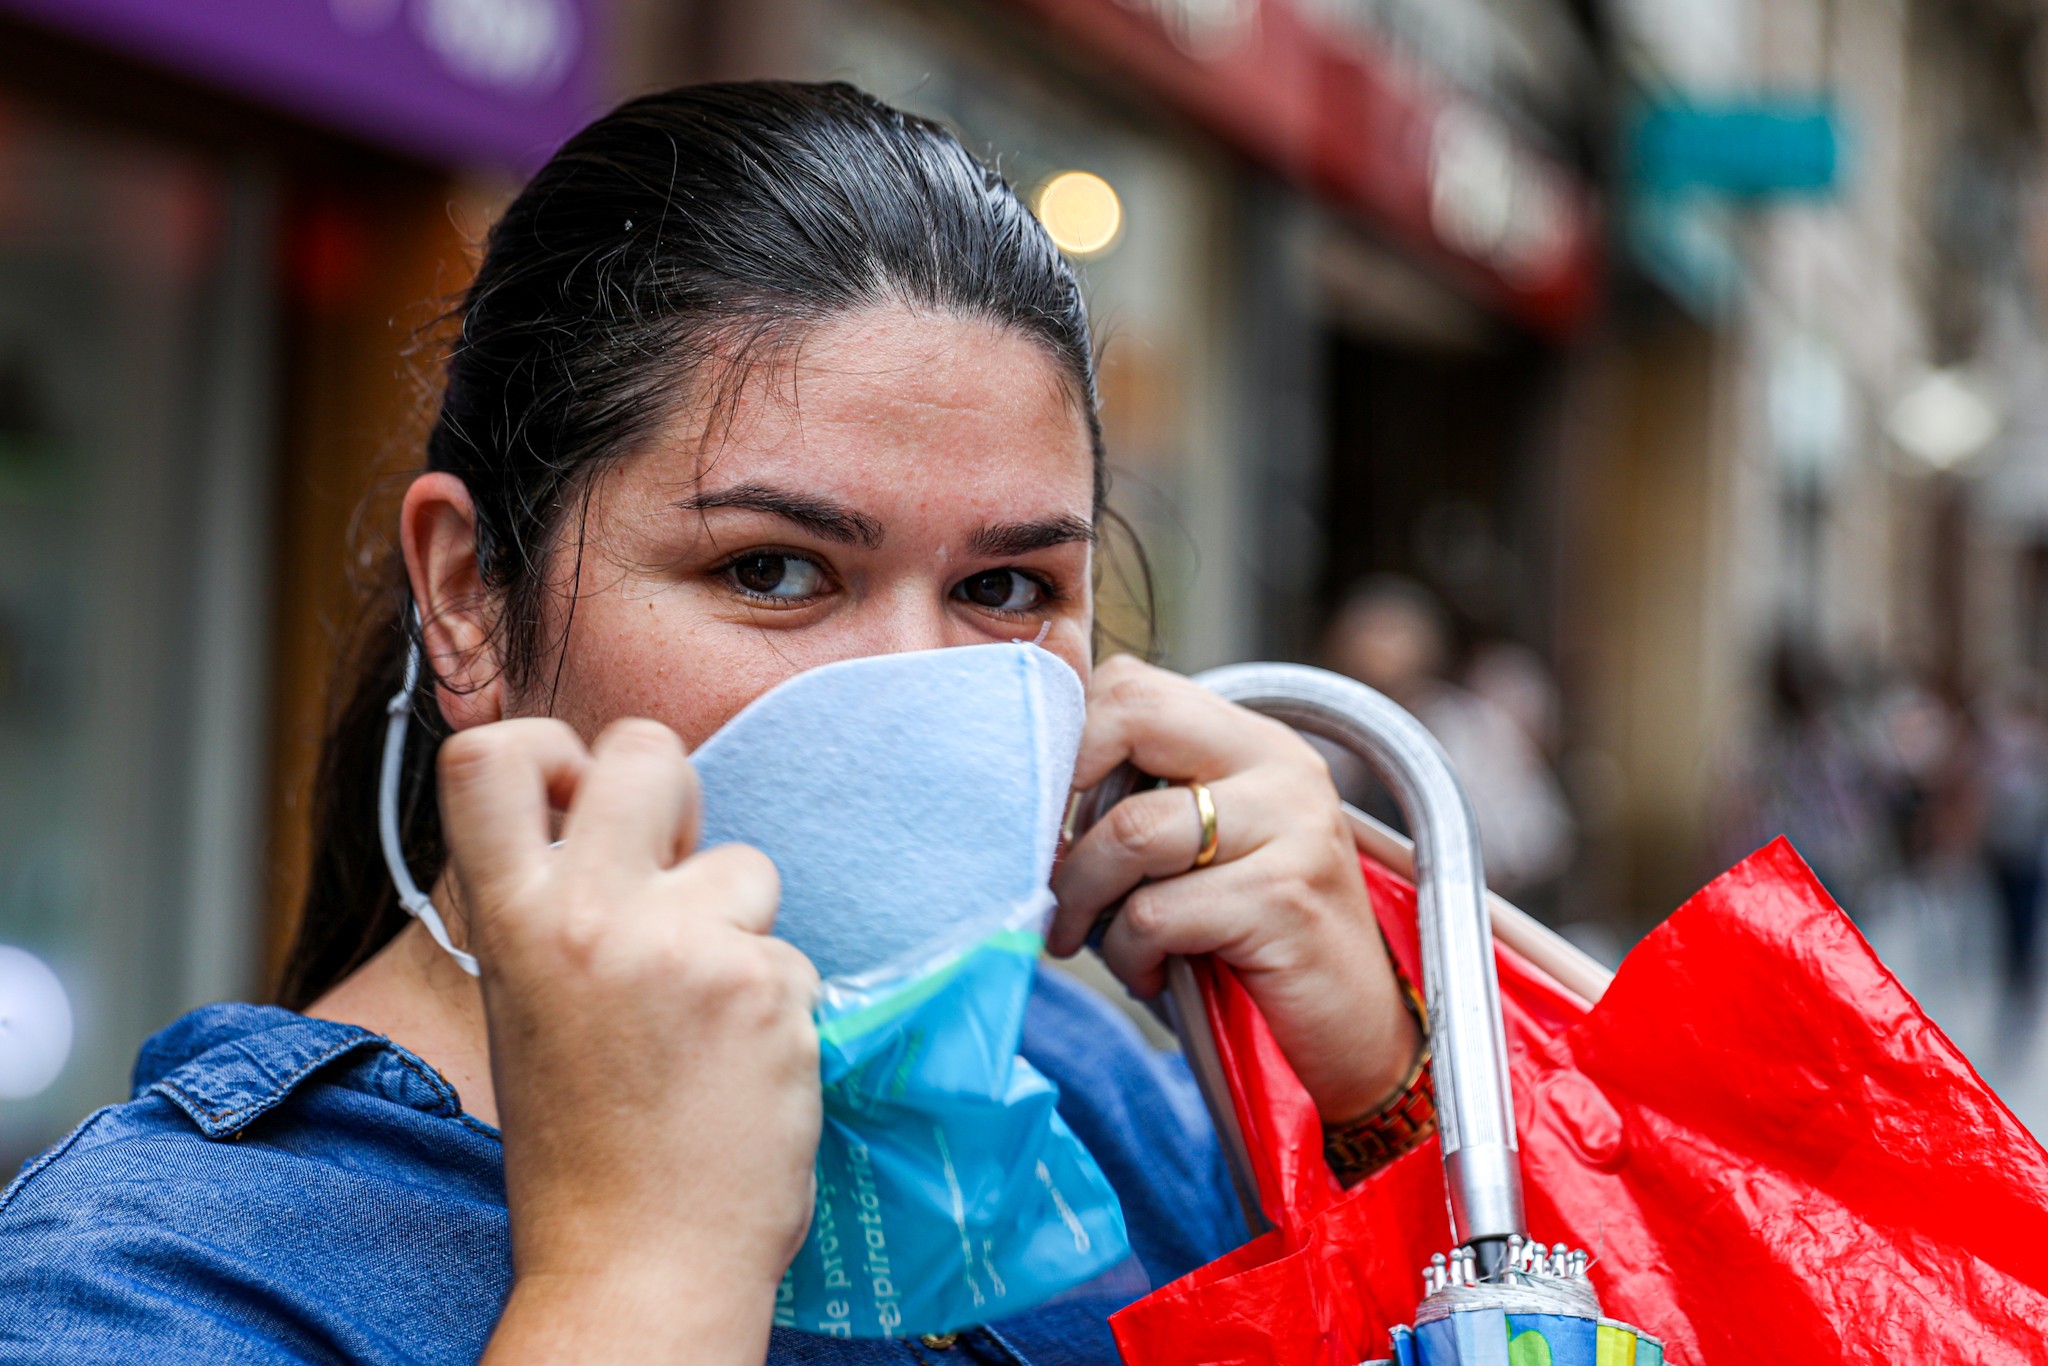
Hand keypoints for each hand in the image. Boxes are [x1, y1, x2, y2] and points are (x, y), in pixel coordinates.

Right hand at [438, 717, 820, 1363]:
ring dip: (742, 931)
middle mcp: (586, 916)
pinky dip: (779, 1007)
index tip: (579, 795)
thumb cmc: (584, 1146)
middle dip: (679, 792)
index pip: (484, 757)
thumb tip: (614, 821)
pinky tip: (740, 1073)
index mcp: (510, 922)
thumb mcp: (533, 1003)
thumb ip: (562, 907)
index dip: (546, 748)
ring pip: (747, 865)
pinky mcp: (762, 989)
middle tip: (676, 873)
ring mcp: (680, 947)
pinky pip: (793, 955)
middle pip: (650, 750)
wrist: (637, 1267)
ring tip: (703, 1023)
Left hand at [1047, 656, 1419, 1123]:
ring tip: (1089, 937)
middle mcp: (1280, 766)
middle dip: (1063, 796)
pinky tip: (1149, 974)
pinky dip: (1128, 954)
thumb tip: (1033, 801)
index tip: (1048, 818)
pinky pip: (1155, 914)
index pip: (1133, 686)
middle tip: (1050, 866)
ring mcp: (1291, 827)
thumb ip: (1145, 807)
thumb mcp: (1204, 855)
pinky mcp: (1284, 898)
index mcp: (1254, 742)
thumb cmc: (1256, 946)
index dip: (1069, 744)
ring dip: (1084, 898)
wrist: (1360, 1034)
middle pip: (1130, 716)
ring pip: (1130, 831)